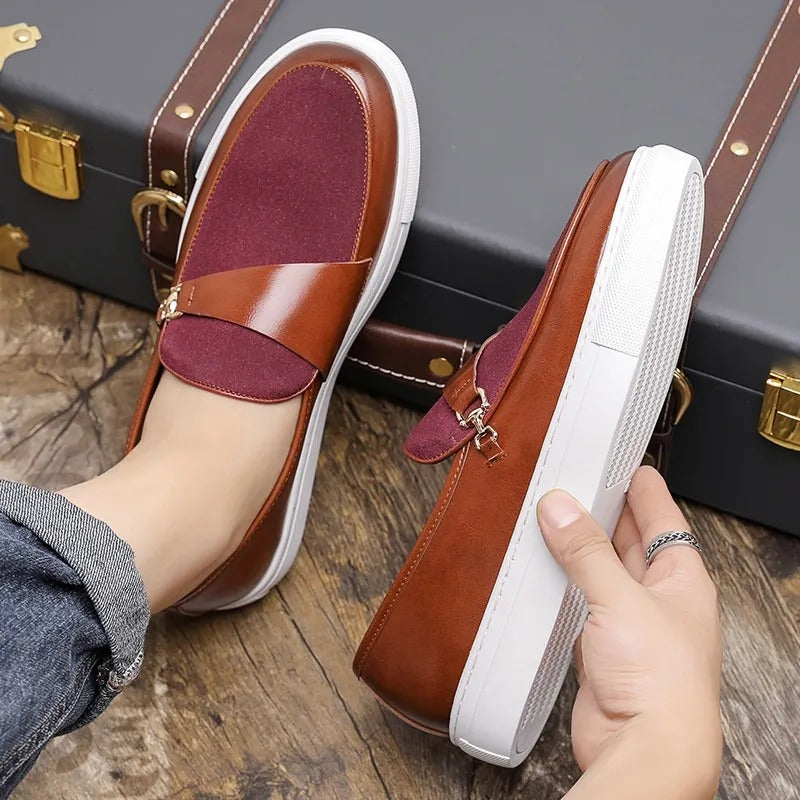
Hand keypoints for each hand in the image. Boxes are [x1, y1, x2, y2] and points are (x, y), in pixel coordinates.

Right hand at [537, 467, 721, 799]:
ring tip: (549, 519)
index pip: (662, 517)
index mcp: (682, 580)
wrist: (646, 750)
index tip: (619, 460)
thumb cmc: (662, 682)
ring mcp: (631, 625)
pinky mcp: (602, 650)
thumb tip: (558, 507)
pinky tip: (543, 572)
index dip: (641, 488)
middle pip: (629, 543)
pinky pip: (580, 604)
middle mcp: (660, 600)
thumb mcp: (620, 598)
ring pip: (601, 573)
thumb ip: (585, 551)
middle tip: (571, 483)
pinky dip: (562, 587)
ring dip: (577, 551)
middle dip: (602, 514)